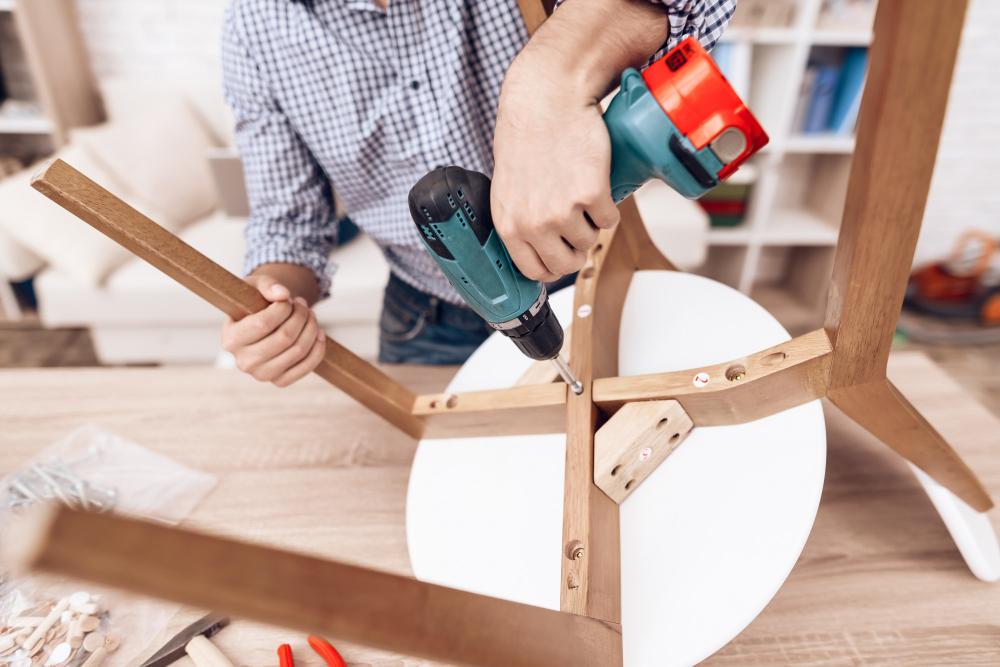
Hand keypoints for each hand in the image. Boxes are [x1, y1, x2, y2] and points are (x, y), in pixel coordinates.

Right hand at [221, 269, 325, 386]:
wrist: (261, 324)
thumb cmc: (256, 302)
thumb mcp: (256, 286)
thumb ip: (267, 285)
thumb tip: (283, 294)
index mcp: (230, 339)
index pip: (263, 324)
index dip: (283, 308)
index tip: (289, 300)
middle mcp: (243, 362)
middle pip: (284, 338)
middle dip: (300, 316)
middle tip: (302, 305)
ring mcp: (262, 375)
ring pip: (298, 350)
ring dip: (311, 328)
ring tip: (309, 314)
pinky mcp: (279, 382)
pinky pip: (306, 367)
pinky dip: (318, 348)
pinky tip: (318, 332)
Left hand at [490, 52, 619, 281]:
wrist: (547, 99)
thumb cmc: (527, 136)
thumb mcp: (508, 186)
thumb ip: (519, 219)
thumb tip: (536, 246)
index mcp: (509, 224)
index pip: (533, 271)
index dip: (552, 266)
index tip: (561, 255)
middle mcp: (533, 223)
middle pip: (566, 264)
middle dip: (577, 250)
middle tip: (579, 227)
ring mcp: (562, 211)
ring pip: (590, 241)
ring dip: (592, 222)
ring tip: (580, 192)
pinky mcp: (590, 195)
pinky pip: (609, 219)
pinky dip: (608, 204)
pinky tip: (594, 181)